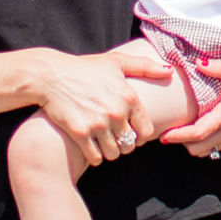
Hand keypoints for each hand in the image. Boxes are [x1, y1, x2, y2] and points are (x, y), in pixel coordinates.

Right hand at [30, 46, 170, 168]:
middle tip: (113, 138)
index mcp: (129, 96)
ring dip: (109, 152)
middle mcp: (116, 112)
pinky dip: (94, 156)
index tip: (129, 132)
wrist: (50, 76)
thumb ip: (145, 66)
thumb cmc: (84, 68)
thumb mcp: (116, 62)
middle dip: (123, 144)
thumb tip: (170, 72)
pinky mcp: (80, 133)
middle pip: (129, 145)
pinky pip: (96, 157)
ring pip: (113, 154)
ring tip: (101, 142)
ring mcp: (98, 124)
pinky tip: (90, 147)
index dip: (138, 135)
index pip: (146, 131)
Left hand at [171, 57, 220, 155]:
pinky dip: (206, 142)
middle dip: (183, 142)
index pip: (200, 133)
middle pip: (199, 148)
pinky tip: (204, 126)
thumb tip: (199, 63)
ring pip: (208, 151)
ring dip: (194, 143)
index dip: (179, 136)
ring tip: (186, 128)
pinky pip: (218, 147)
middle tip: (172, 129)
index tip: (164, 135)